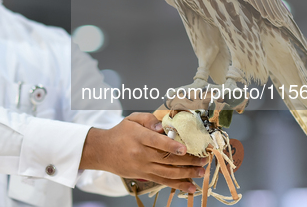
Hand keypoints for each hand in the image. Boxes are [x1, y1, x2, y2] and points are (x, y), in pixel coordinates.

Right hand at [79, 112, 205, 192]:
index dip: (171, 146)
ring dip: (187, 174)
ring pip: (168, 173)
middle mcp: (141, 154)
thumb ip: (148, 119)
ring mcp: (143, 167)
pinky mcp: (144, 176)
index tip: (185, 148)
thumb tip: (163, 127)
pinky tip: (191, 187)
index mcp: (138, 137)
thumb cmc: (121, 133)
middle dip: (188, 160)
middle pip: (167, 159)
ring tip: (201, 171)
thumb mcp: (132, 119)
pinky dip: (178, 185)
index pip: (156, 143)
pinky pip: (163, 182)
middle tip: (203, 159)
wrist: (103, 151)